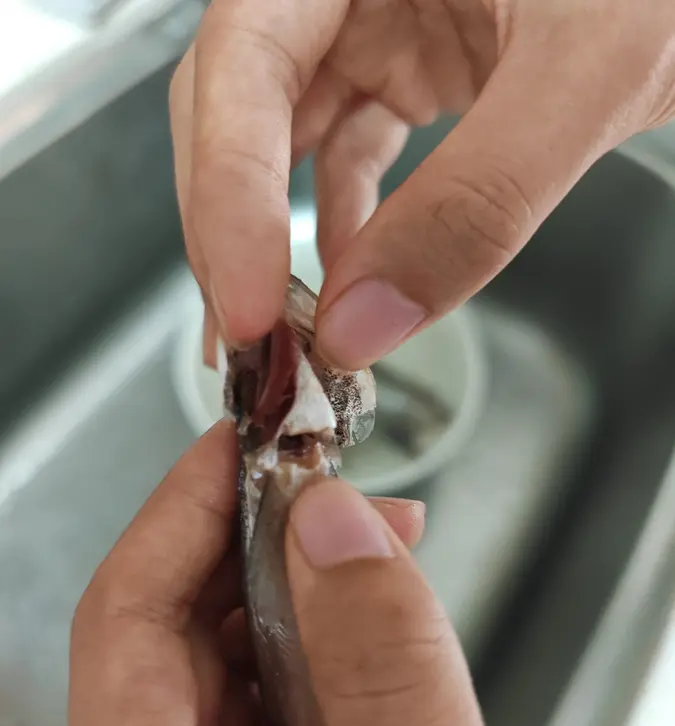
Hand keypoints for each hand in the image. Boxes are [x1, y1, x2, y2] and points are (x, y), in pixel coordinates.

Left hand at [69, 420, 570, 725]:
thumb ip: (396, 693)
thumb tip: (341, 530)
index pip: (122, 641)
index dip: (174, 522)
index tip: (238, 443)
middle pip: (177, 643)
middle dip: (251, 540)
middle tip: (327, 473)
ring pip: (241, 666)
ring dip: (303, 586)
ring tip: (375, 533)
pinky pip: (295, 707)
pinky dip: (337, 643)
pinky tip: (382, 610)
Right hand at [170, 0, 674, 368]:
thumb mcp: (587, 69)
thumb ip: (477, 200)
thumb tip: (365, 322)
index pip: (244, 62)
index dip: (227, 192)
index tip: (249, 306)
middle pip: (238, 111)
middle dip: (235, 232)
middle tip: (253, 339)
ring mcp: (377, 22)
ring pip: (283, 143)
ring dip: (277, 244)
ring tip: (286, 332)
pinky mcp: (409, 67)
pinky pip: (350, 154)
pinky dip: (344, 227)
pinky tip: (349, 283)